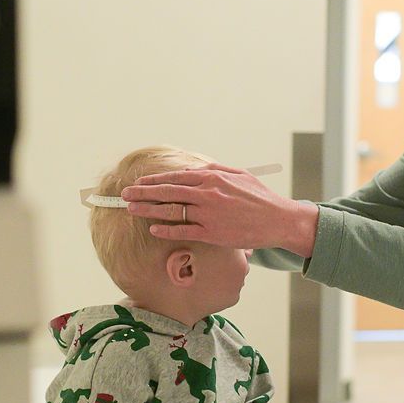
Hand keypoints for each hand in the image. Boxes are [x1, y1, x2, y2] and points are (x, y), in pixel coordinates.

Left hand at [120, 164, 318, 256]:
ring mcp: (209, 214)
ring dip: (148, 209)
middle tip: (125, 194)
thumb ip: (214, 170)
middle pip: (167, 192)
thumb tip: (191, 169)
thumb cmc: (260, 197)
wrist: (278, 219)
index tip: (141, 181)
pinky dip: (166, 229)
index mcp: (213, 177)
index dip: (155, 180)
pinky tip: (153, 228)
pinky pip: (183, 231)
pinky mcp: (212, 233)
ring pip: (171, 210)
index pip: (176, 177)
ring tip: (131, 209)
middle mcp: (208, 194)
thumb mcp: (239, 175)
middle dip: (143, 192)